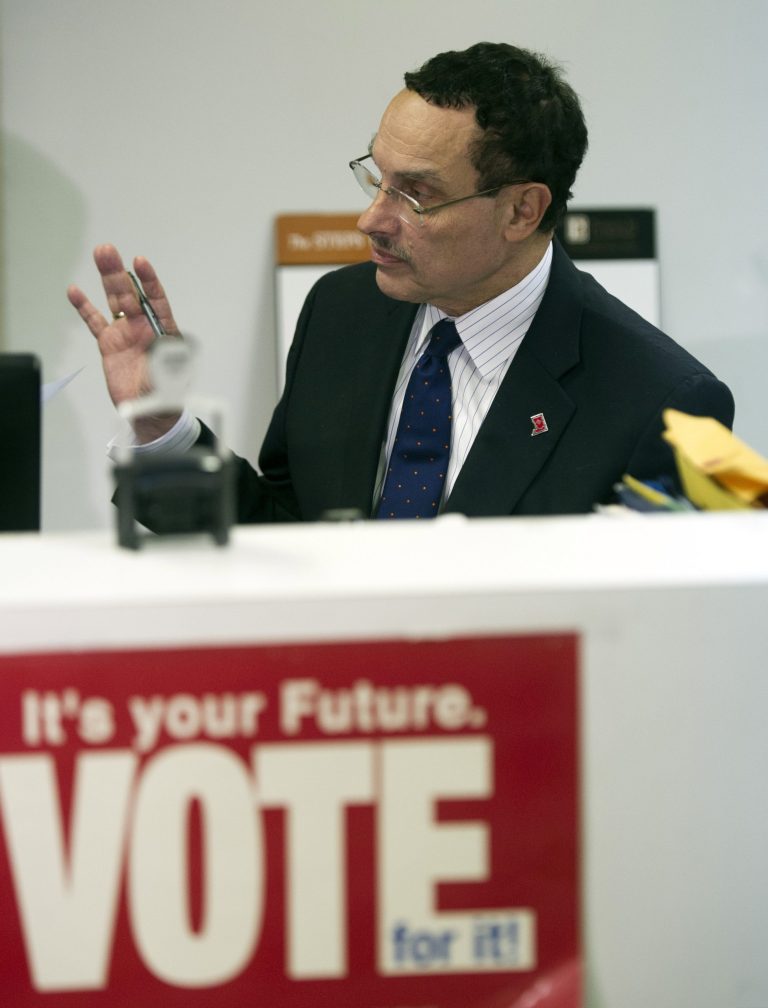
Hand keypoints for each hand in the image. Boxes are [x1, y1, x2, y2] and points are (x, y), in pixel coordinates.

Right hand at [67, 244, 182, 442]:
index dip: (148, 281)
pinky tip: (75, 291)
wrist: (149, 412)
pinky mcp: (109, 344)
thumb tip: (162, 346)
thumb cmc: (166, 392)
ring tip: (98, 254)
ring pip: (113, 300)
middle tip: (107, 250)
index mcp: (162, 329)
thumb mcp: (170, 374)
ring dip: (105, 278)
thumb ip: (165, 359)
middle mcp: (144, 326)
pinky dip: (85, 307)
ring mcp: (125, 333)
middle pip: (130, 294)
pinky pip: (95, 322)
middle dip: (118, 272)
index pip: (155, 299)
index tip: (140, 263)